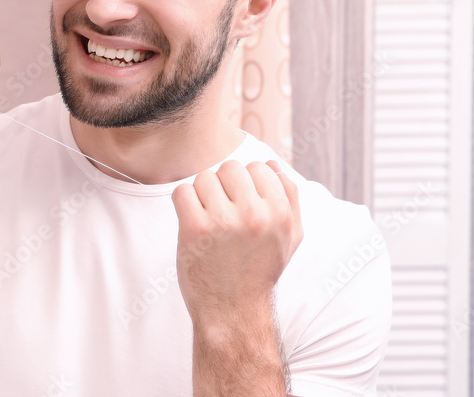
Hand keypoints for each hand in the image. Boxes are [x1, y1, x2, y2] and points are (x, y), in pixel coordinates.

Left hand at [171, 159, 302, 330]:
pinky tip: (192, 222)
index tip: (242, 204)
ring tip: (209, 220)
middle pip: (230, 168)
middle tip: (223, 212)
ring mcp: (223, 222)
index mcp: (280, 213)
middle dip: (224, 186)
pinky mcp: (195, 230)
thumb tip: (272, 163)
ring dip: (202, 195)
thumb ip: (289, 197)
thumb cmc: (260, 270)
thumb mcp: (290, 236)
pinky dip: (184, 204)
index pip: (259, 166)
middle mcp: (254, 215)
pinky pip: (182, 192)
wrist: (233, 310)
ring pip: (204, 178)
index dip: (248, 183)